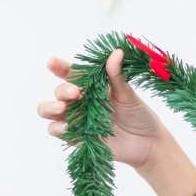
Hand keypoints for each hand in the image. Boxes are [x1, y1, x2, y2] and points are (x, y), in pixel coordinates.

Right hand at [38, 50, 169, 168]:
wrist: (147, 143)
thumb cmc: (139, 115)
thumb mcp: (128, 94)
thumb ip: (117, 75)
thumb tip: (116, 52)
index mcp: (91, 86)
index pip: (70, 73)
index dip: (59, 67)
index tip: (53, 62)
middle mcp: (80, 101)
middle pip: (58, 92)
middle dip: (62, 90)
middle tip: (75, 92)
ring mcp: (76, 119)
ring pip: (48, 110)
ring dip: (50, 107)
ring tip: (61, 107)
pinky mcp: (76, 137)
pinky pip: (56, 131)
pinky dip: (57, 128)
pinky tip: (67, 127)